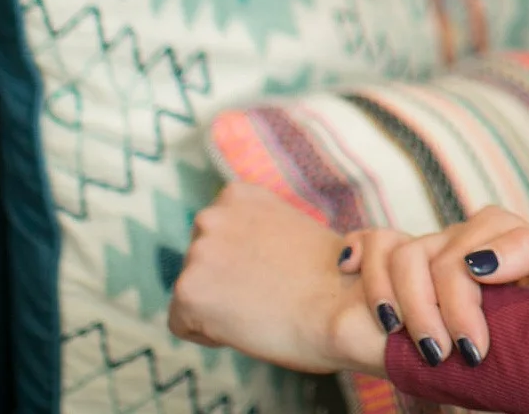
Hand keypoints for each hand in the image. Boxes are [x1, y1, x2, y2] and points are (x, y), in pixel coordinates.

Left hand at [169, 182, 387, 375]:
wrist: (344, 306)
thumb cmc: (331, 276)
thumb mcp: (289, 231)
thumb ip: (256, 232)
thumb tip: (239, 257)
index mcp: (238, 195)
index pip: (216, 235)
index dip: (243, 261)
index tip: (271, 272)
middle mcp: (210, 216)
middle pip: (200, 262)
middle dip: (225, 281)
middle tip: (266, 294)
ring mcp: (196, 253)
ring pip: (192, 292)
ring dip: (218, 305)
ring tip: (260, 309)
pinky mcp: (187, 292)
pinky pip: (184, 324)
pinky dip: (210, 333)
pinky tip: (246, 326)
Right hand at [339, 206, 528, 368]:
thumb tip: (478, 259)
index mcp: (515, 237)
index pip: (489, 241)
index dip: (468, 301)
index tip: (473, 349)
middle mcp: (473, 236)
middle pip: (438, 255)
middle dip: (434, 311)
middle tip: (440, 355)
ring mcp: (438, 245)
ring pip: (402, 253)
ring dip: (394, 297)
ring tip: (401, 337)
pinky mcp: (410, 258)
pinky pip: (376, 240)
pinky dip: (361, 253)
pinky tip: (348, 268)